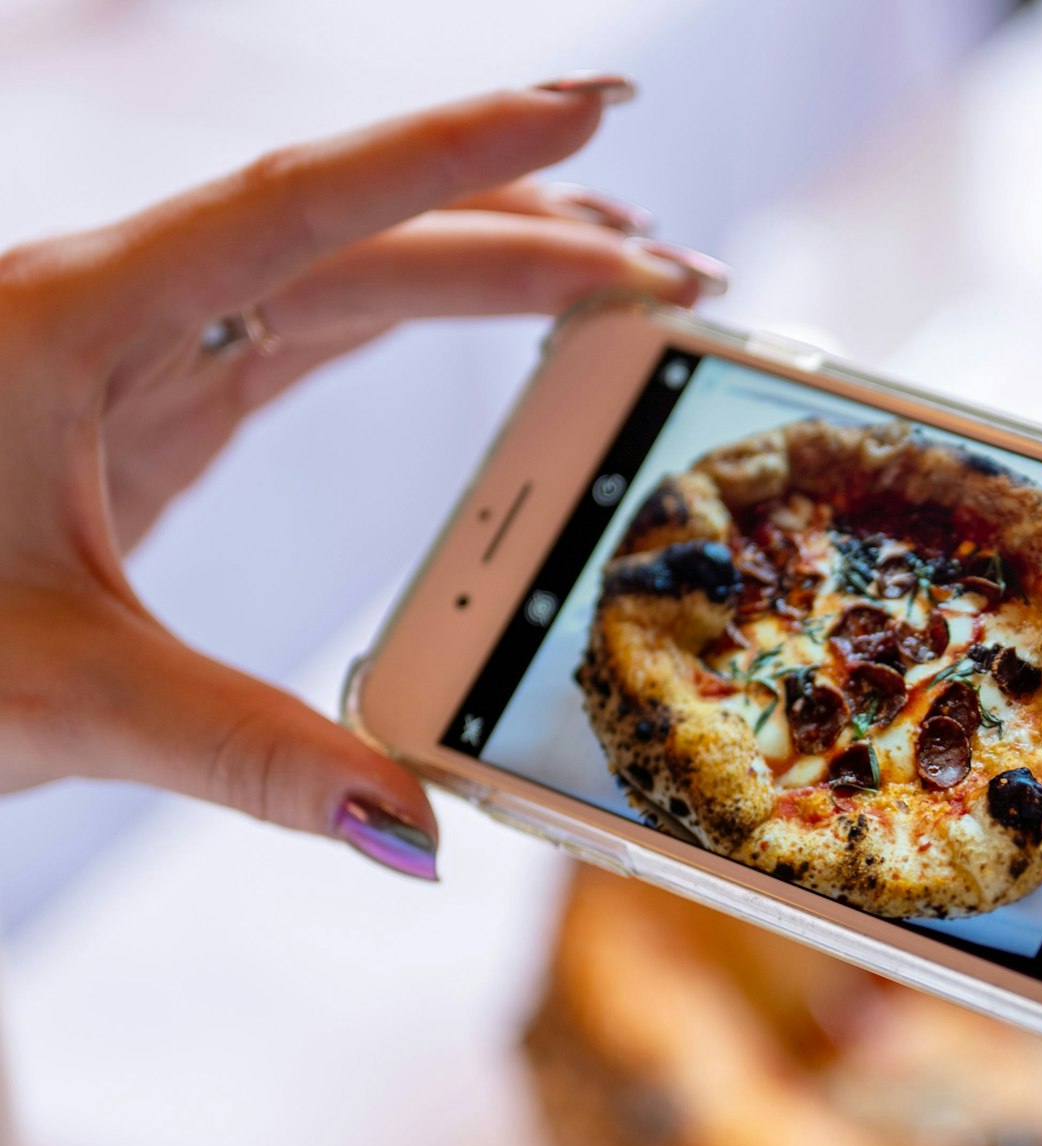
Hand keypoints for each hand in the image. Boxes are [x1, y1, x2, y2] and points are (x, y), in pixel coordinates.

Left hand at [0, 76, 726, 876]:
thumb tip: (419, 832)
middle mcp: (110, 307)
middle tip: (671, 255)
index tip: (587, 109)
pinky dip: (409, 315)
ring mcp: (130, 351)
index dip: (459, 157)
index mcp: (73, 323)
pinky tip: (473, 314)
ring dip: (479, 261)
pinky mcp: (143, 403)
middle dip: (524, 227)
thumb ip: (252, 757)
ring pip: (336, 268)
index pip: (304, 212)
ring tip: (613, 265)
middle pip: (354, 233)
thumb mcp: (60, 699)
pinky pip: (302, 327)